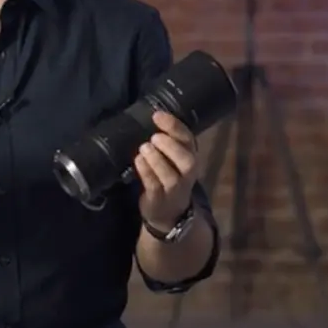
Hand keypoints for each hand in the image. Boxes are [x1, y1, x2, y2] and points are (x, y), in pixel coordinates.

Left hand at [134, 111, 197, 230]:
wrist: (168, 212)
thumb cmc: (167, 176)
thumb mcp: (171, 158)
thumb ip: (166, 140)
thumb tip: (151, 117)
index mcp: (189, 156)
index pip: (188, 139)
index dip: (174, 126)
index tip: (157, 115)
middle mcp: (187, 173)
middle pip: (187, 160)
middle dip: (171, 147)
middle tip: (154, 137)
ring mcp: (174, 189)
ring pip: (170, 175)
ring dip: (157, 160)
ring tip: (144, 148)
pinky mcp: (160, 199)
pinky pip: (154, 185)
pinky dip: (146, 172)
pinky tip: (138, 160)